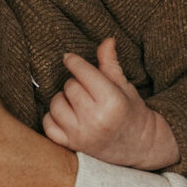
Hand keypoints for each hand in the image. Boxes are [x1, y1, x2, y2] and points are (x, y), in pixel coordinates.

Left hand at [43, 38, 180, 170]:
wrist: (138, 146)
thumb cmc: (131, 113)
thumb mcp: (124, 86)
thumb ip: (110, 63)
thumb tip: (107, 40)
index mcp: (112, 101)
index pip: (82, 72)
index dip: (74, 62)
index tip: (69, 58)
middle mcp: (96, 119)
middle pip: (69, 86)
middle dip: (76, 83)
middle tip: (86, 89)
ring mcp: (82, 134)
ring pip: (56, 104)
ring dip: (63, 99)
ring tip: (77, 102)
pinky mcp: (71, 145)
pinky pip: (48, 124)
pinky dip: (53, 117)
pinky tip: (66, 115)